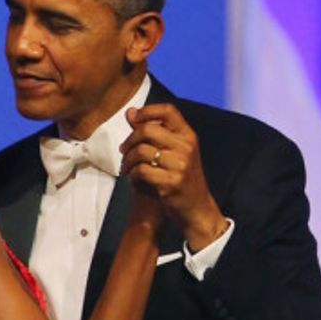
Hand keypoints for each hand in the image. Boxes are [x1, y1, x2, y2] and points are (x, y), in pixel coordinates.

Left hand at [121, 104, 228, 250]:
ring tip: (126, 168)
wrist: (196, 209)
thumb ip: (152, 132)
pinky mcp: (171, 183)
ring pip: (141, 151)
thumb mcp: (174, 152)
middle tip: (123, 151)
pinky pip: (142, 171)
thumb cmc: (181, 178)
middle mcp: (186, 147)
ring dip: (128, 160)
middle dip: (130, 140)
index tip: (133, 119)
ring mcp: (180, 165)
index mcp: (188, 136)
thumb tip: (130, 112)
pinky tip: (133, 178)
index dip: (147, 111)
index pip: (168, 111)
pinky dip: (132, 174)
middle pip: (148, 130)